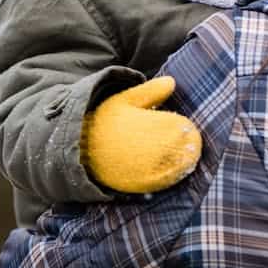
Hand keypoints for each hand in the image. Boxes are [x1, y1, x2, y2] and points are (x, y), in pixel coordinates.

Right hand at [80, 76, 201, 193]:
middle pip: (187, 148)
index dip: (185, 127)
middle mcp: (156, 149)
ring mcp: (151, 170)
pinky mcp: (145, 186)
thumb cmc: (104, 121)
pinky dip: (172, 175)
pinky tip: (167, 169)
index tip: (181, 125)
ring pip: (180, 166)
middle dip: (186, 143)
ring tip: (176, 153)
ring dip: (182, 160)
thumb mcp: (124, 100)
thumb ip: (150, 91)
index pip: (185, 128)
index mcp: (154, 125)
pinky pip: (168, 182)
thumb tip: (172, 81)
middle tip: (183, 140)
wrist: (80, 150)